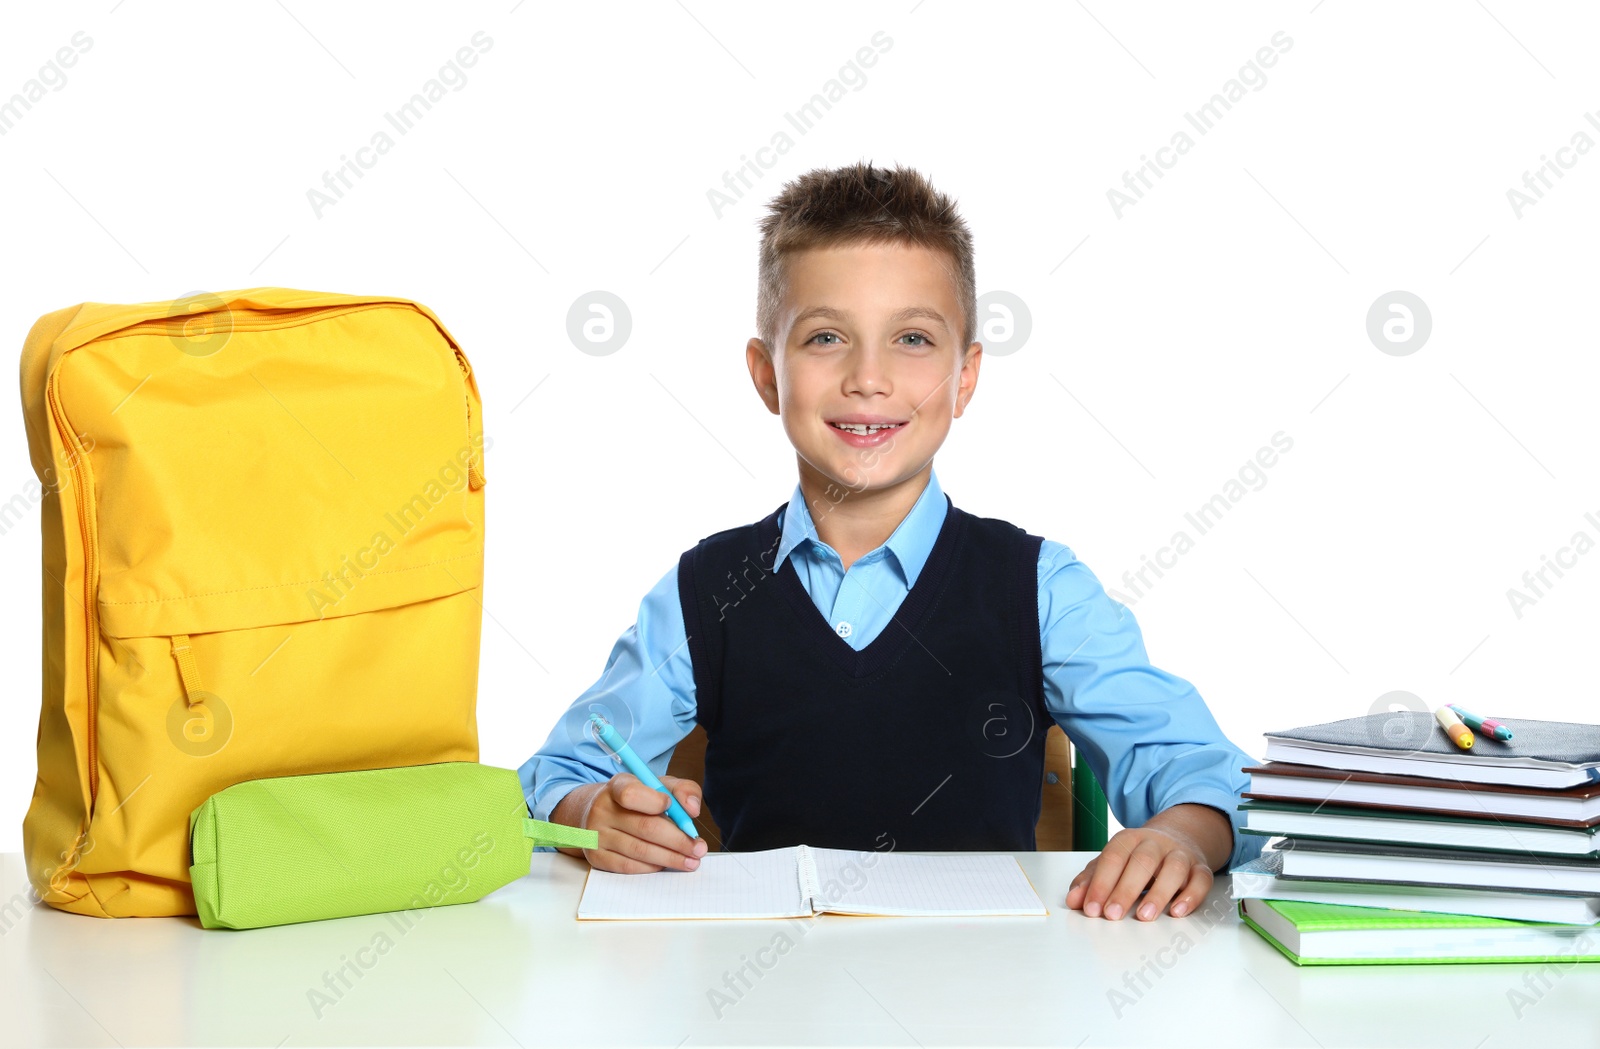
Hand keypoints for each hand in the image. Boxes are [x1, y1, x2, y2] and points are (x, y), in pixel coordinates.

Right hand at [551, 773, 708, 873]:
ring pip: (639, 850)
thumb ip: (681, 789)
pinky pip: (628, 866)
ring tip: (690, 861)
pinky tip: (666, 864)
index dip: (656, 802)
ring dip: (670, 858)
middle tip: (699, 849)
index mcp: (618, 785)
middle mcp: (602, 809)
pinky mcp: (596, 857)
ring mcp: (596, 835)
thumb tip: (693, 809)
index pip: (632, 794)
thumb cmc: (637, 799)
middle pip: (644, 827)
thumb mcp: (657, 785)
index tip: (678, 810)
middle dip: (678, 841)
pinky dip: (652, 867)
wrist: (597, 812)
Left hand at [1066, 811, 1221, 920]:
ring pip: (1173, 868)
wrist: (1180, 837)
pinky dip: (1191, 896)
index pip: (1113, 858)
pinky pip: (1201, 879)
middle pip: (1142, 861)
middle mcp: (1156, 843)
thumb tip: (1074, 900)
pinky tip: (1178, 911)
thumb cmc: (1139, 856)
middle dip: (1125, 889)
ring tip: (1144, 916)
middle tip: (1112, 914)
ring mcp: (1180, 854)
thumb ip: (1091, 880)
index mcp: (1129, 839)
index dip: (1100, 883)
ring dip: (1159, 893)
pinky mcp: (1200, 868)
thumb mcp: (1112, 862)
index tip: (1091, 908)